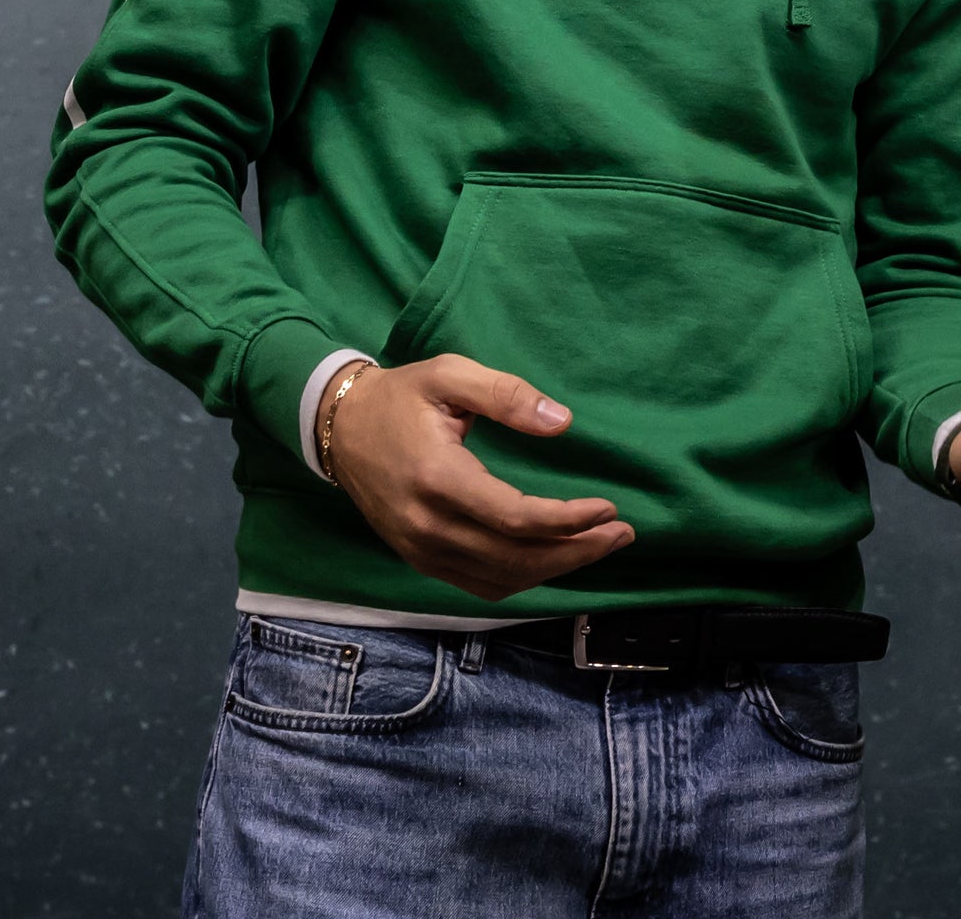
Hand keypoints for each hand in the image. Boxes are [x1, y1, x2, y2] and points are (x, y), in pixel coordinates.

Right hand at [324, 355, 635, 599]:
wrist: (338, 428)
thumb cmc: (400, 396)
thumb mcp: (449, 374)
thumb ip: (506, 394)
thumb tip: (561, 422)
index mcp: (438, 479)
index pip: (516, 519)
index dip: (568, 520)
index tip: (608, 507)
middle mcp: (428, 526)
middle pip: (516, 559)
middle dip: (576, 552)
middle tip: (621, 534)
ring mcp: (421, 550)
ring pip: (501, 580)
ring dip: (556, 570)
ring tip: (598, 546)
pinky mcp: (420, 560)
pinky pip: (480, 585)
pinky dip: (523, 578)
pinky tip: (554, 559)